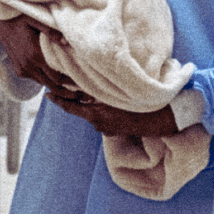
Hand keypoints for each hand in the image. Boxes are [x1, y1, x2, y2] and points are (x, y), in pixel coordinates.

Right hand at [0, 15, 77, 100]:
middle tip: (79, 92)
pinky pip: (35, 78)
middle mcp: (28, 65)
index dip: (69, 82)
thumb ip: (50, 30)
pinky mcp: (18, 70)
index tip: (81, 83)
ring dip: (55, 85)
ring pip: (43, 83)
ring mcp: (22, 69)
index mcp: (35, 55)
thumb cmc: (21, 18)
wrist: (1, 23)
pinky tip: (54, 76)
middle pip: (51, 84)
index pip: (56, 77)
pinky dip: (45, 79)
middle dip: (65, 90)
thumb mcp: (36, 19)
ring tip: (70, 86)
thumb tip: (65, 41)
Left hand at [46, 94, 180, 137]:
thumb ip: (101, 87)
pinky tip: (115, 102)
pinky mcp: (116, 131)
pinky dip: (105, 110)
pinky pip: (104, 119)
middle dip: (77, 99)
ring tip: (100, 92)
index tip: (47, 95)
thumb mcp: (120, 90)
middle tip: (68, 87)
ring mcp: (107, 128)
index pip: (71, 107)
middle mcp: (99, 122)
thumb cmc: (144, 100)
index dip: (58, 100)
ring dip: (94, 104)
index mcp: (97, 112)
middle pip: (82, 109)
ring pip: (94, 113)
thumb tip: (85, 82)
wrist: (166, 117)